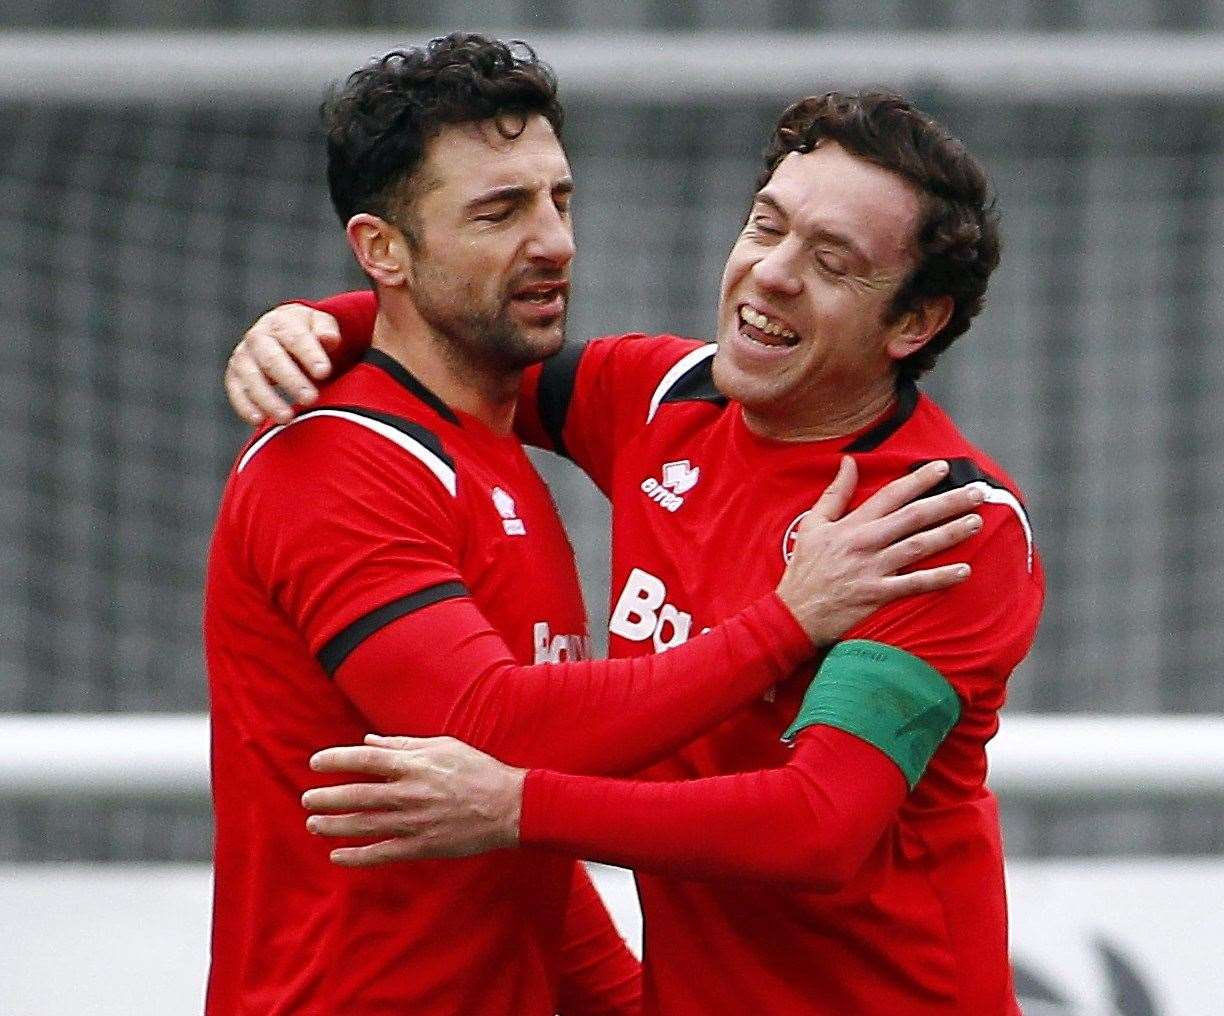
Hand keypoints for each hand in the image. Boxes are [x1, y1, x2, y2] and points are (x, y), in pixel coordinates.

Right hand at [225, 303, 340, 425]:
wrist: (281, 332)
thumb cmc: (307, 332)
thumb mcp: (320, 324)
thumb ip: (326, 330)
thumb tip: (329, 338)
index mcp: (281, 322)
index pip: (295, 337)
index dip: (309, 354)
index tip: (324, 372)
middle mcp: (258, 337)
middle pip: (271, 359)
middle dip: (291, 380)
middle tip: (310, 398)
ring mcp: (243, 356)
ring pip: (252, 378)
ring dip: (268, 399)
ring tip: (287, 417)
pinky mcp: (234, 375)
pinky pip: (236, 391)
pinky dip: (245, 406)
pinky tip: (259, 421)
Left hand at [302, 734, 525, 866]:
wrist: (510, 807)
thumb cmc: (478, 770)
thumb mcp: (443, 746)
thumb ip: (403, 745)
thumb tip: (368, 742)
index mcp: (414, 765)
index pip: (364, 760)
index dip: (336, 760)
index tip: (315, 763)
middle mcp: (409, 793)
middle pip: (356, 796)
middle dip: (326, 798)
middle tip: (307, 800)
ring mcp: (413, 823)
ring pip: (363, 826)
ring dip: (334, 825)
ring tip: (314, 824)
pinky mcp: (421, 846)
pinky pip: (380, 854)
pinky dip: (356, 856)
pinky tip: (338, 854)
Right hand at [776, 457, 982, 644]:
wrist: (793, 614)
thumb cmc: (804, 569)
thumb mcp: (812, 525)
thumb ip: (834, 493)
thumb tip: (848, 462)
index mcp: (851, 524)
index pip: (891, 495)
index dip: (919, 480)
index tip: (944, 467)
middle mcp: (866, 543)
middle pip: (914, 517)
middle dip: (948, 502)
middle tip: (978, 492)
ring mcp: (873, 569)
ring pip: (919, 546)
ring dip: (950, 533)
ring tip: (977, 522)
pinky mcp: (878, 595)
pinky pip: (915, 585)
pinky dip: (940, 578)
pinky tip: (964, 570)